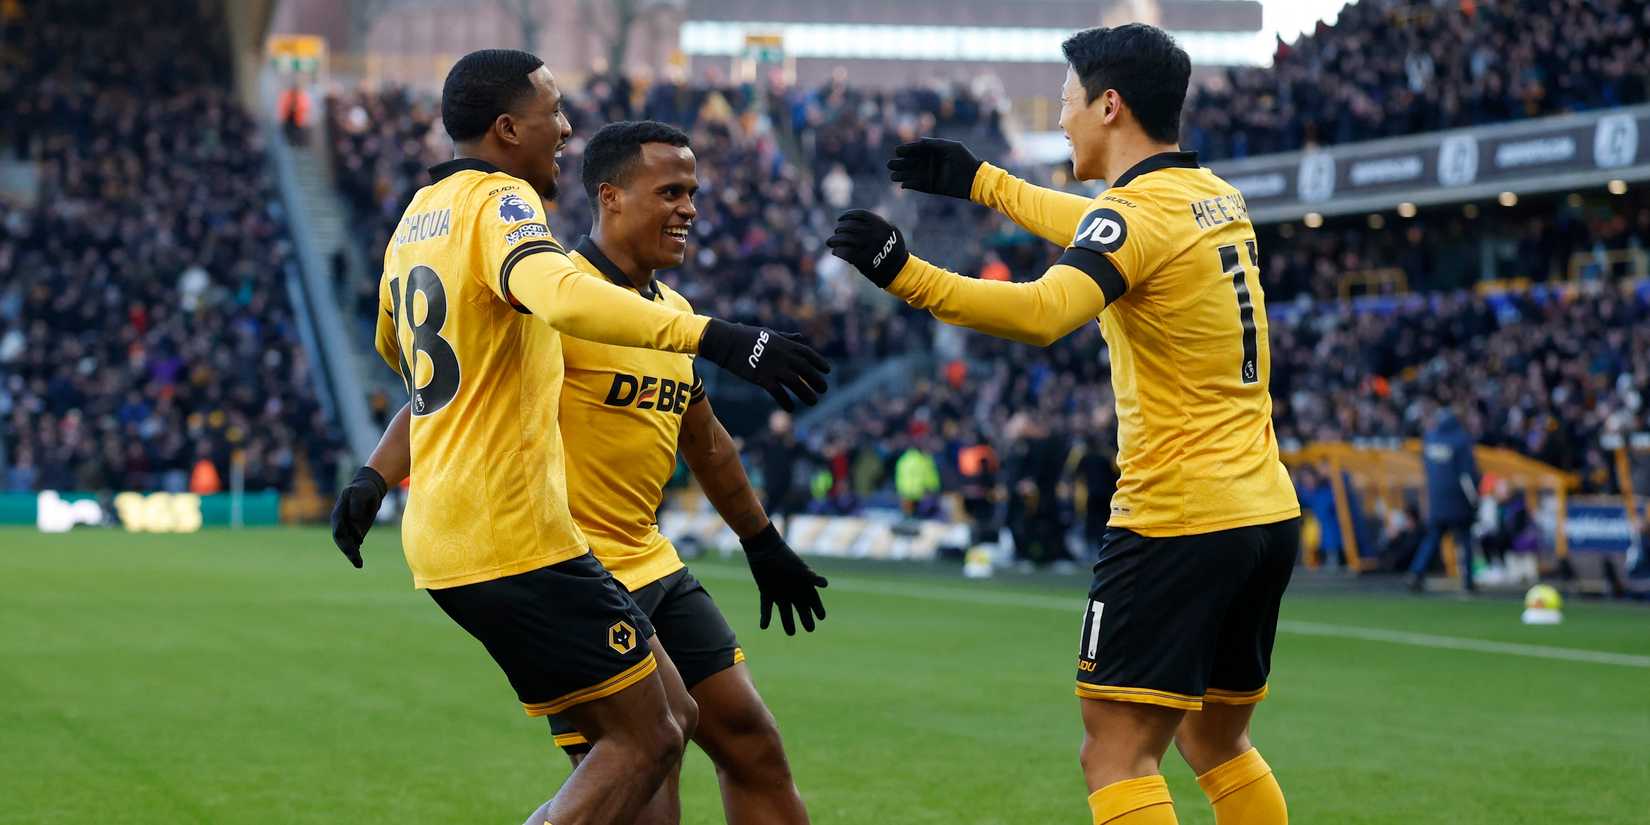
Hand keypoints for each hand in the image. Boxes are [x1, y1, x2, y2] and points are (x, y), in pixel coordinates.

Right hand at [331, 466, 387, 567]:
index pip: (339, 527)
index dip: (347, 535)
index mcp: (339, 513)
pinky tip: (359, 562)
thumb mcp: (361, 494)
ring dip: (351, 554)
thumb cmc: (364, 490)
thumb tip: (354, 523)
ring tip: (358, 564)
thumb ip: (356, 506)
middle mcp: (340, 523)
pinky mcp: (353, 532)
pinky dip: (355, 553)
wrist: (368, 490)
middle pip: (341, 539)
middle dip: (347, 550)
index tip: (359, 541)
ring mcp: (346, 528)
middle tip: (356, 560)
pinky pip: (353, 544)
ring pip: (346, 543)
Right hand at [699, 321, 830, 410]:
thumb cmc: (746, 336)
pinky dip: (786, 401)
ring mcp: (773, 367)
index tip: (827, 371)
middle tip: (824, 389)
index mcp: (785, 343)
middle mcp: (782, 355)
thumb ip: (787, 337)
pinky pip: (778, 392)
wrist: (727, 342)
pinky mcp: (762, 378)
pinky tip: (791, 408)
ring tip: (813, 402)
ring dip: (806, 394)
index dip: (819, 362)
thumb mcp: (769, 333)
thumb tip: (801, 337)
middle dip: (817, 380)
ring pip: (796, 383)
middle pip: (805, 370)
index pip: (808, 354)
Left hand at [742, 523, 827, 634]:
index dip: (818, 609)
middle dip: (806, 619)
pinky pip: (766, 607)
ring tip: (791, 633)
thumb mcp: (798, 568)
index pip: (813, 600)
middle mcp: (792, 591)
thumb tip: (826, 584)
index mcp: (802, 584)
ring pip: (785, 611)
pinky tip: (763, 626)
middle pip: (801, 609)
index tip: (822, 617)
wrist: (764, 549)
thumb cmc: (784, 557)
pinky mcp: (766, 592)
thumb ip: (811, 577)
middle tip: (810, 629)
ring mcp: (779, 593)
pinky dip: (765, 617)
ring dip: (787, 622)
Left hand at [826, 209, 908, 288]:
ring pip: (844, 239)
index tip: (840, 219)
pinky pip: (845, 253)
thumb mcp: (891, 233)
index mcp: (881, 225)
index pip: (859, 215)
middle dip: (840, 228)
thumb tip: (857, 220)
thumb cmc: (894, 251)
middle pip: (849, 226)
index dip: (848, 215)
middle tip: (836, 231)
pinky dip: (838, 251)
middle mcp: (873, 234)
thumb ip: (878, 224)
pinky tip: (835, 251)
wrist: (898, 271)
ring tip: (830, 242)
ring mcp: (868, 247)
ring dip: (834, 239)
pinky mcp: (863, 260)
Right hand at [887, 137, 981, 199]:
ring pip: (912, 175)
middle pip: (911, 163)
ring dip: (902, 175)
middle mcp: (930, 163)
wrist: (974, 178)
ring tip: (893, 176)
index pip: (916, 150)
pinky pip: (919, 186)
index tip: (897, 151)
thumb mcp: (950, 147)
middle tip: (890, 164)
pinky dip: (911, 185)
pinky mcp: (933, 187)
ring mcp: (931, 176)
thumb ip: (934, 143)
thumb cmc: (964, 159)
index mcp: (934, 152)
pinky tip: (903, 185)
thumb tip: (918, 140)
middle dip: (900, 163)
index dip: (906, 150)